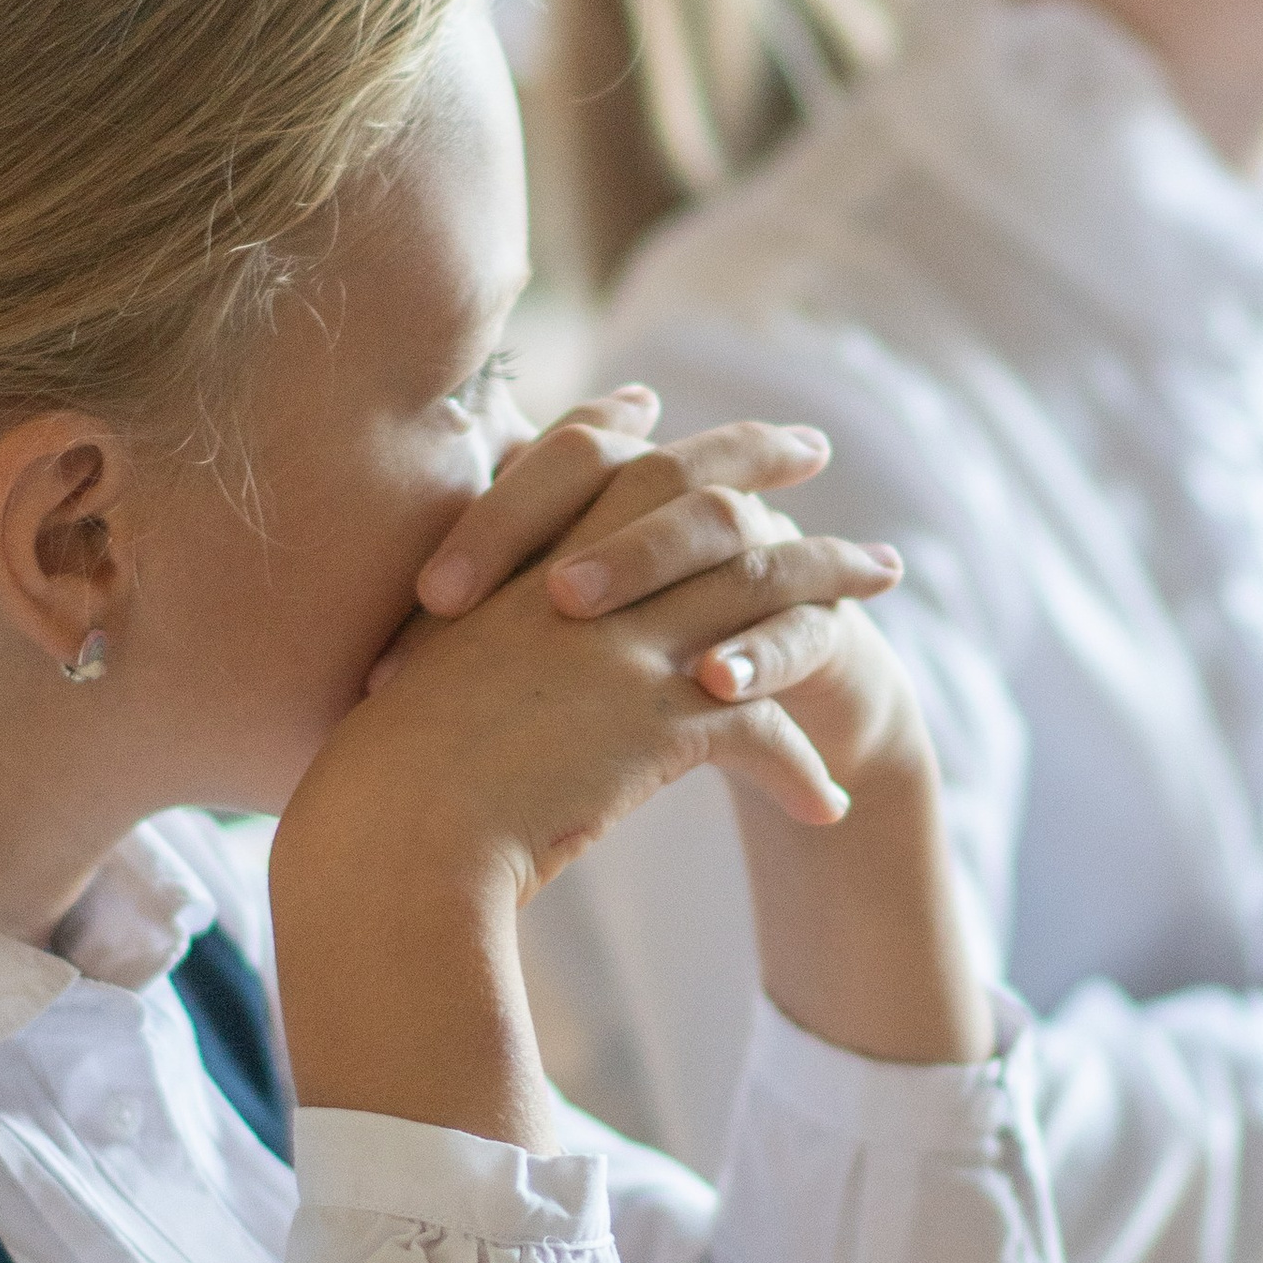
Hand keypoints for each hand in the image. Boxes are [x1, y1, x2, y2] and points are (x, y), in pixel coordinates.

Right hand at [273, 417, 907, 1137]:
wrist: (388, 848)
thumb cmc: (379, 792)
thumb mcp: (409, 692)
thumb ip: (448, 659)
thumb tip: (425, 675)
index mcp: (512, 572)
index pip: (586, 466)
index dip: (629, 436)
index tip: (666, 415)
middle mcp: (574, 591)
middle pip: (692, 502)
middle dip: (759, 463)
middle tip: (814, 443)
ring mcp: (622, 647)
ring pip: (756, 589)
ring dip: (826, 584)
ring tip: (884, 574)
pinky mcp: (659, 720)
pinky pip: (762, 725)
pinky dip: (799, 765)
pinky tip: (827, 804)